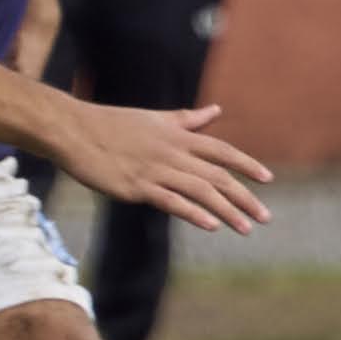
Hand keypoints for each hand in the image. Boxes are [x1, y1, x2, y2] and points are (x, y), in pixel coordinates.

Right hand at [53, 99, 272, 232]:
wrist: (72, 130)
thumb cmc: (111, 124)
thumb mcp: (155, 118)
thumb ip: (188, 119)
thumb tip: (217, 110)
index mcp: (178, 135)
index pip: (221, 150)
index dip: (246, 164)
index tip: (268, 179)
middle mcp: (172, 152)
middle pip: (218, 176)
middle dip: (245, 197)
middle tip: (266, 217)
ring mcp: (155, 170)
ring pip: (200, 191)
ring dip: (227, 210)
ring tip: (246, 228)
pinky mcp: (136, 186)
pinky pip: (171, 201)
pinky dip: (193, 212)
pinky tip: (211, 225)